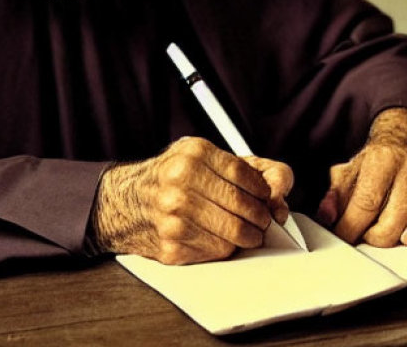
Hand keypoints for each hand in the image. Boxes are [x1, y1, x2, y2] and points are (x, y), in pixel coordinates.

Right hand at [90, 137, 293, 263]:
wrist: (125, 202)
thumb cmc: (172, 178)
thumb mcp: (204, 158)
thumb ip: (249, 168)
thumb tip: (281, 191)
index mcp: (194, 154)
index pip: (247, 176)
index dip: (264, 191)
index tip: (265, 197)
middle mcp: (182, 182)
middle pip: (245, 207)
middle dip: (261, 217)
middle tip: (260, 219)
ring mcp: (175, 216)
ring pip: (235, 234)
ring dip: (246, 236)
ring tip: (242, 230)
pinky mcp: (172, 245)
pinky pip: (217, 252)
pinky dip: (223, 247)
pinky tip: (214, 235)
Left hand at [317, 108, 406, 246]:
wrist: (405, 138)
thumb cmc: (376, 162)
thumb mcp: (349, 171)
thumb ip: (336, 195)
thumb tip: (327, 217)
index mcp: (382, 159)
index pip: (367, 202)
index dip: (353, 227)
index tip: (345, 239)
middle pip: (399, 215)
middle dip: (381, 237)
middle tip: (371, 239)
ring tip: (398, 239)